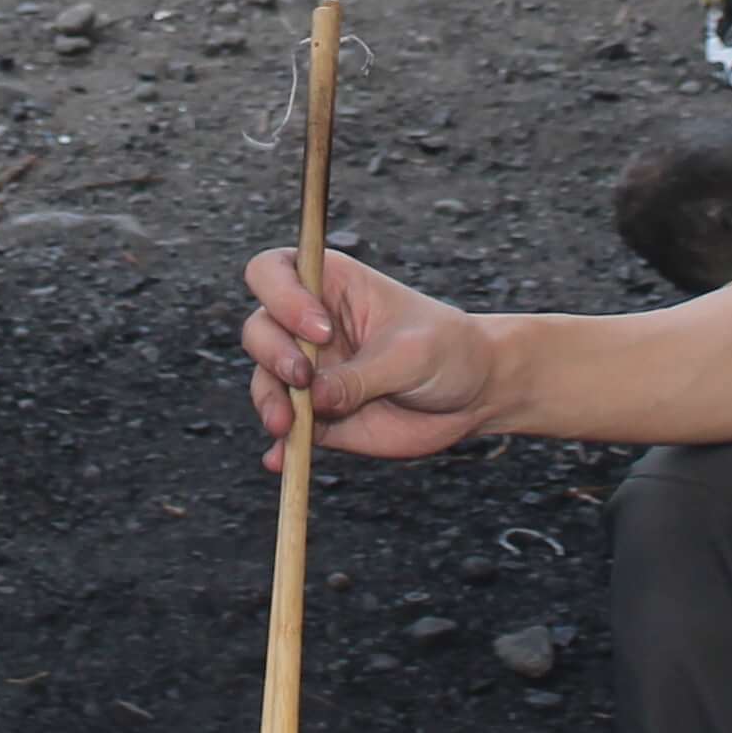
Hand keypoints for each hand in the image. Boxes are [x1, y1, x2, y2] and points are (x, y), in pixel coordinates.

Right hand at [242, 245, 509, 463]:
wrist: (472, 395)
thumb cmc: (447, 350)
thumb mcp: (411, 356)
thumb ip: (362, 376)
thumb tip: (313, 400)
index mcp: (331, 286)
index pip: (273, 272)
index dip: (282, 296)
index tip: (320, 330)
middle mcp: (307, 326)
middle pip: (259, 329)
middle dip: (273, 354)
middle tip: (303, 380)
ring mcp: (309, 373)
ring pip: (265, 382)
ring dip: (269, 402)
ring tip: (288, 427)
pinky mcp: (317, 417)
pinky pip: (288, 432)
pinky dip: (280, 447)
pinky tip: (281, 460)